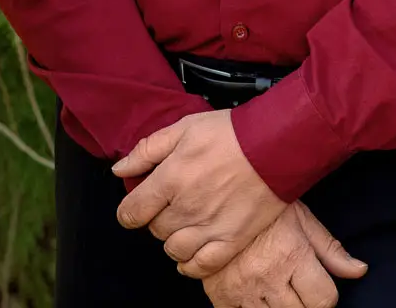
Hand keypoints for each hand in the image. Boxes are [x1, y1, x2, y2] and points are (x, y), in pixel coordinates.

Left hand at [113, 109, 284, 275]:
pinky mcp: (231, 241)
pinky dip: (191, 264)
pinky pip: (201, 266)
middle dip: (156, 217)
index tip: (135, 205)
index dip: (128, 210)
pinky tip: (191, 253)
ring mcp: (209, 229)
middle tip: (169, 202)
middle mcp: (186, 209)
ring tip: (184, 222)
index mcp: (171, 179)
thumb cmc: (232, 133)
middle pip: (155, 229)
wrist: (275, 145)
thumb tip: (120, 168)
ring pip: (174, 249)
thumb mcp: (184, 128)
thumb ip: (148, 150)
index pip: (132, 211)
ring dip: (173, 239)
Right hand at [201, 203, 366, 307]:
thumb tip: (360, 271)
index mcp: (291, 254)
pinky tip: (257, 293)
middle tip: (296, 283)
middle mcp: (268, 277)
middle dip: (305, 303)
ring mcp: (243, 291)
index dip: (326, 295)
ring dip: (281, 306)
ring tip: (277, 287)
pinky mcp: (222, 300)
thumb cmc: (264, 206)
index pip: (324, 300)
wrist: (213, 199)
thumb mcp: (301, 218)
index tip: (318, 284)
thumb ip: (330, 249)